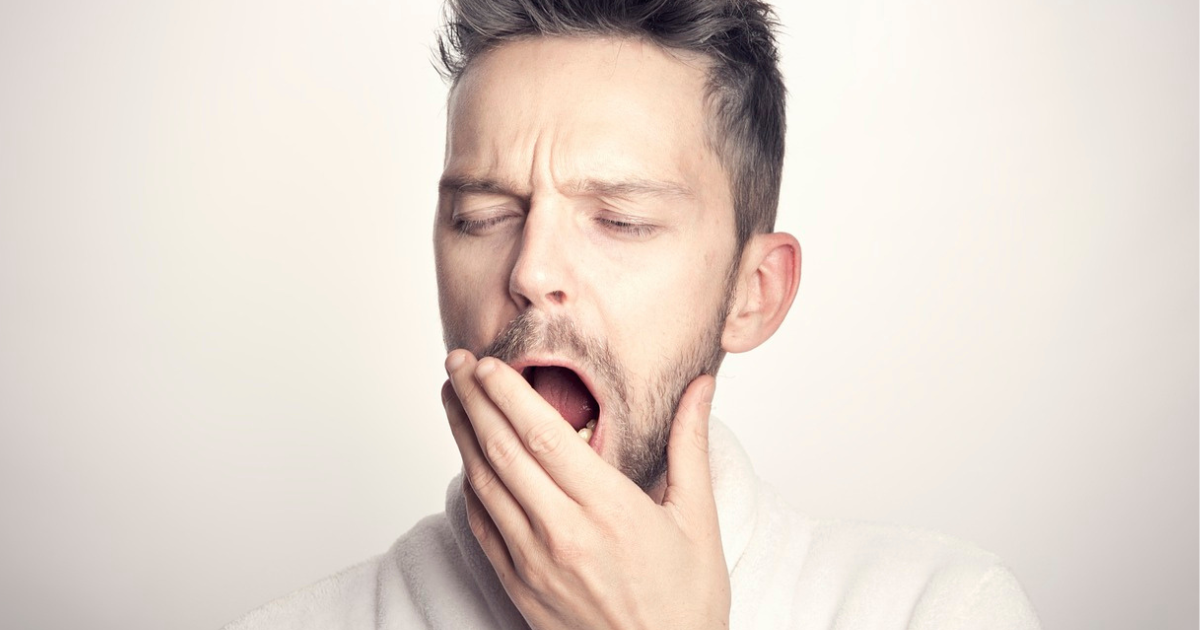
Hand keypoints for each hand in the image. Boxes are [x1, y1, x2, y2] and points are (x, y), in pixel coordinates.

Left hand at [442, 350, 730, 629]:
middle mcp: (563, 533)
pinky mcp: (520, 588)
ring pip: (484, 485)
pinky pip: (483, 527)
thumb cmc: (686, 603)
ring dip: (463, 436)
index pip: (542, 435)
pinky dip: (470, 488)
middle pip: (502, 451)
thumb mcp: (698, 519)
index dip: (508, 394)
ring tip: (452, 398)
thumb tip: (701, 388)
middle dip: (474, 400)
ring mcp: (534, 563)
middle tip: (456, 362)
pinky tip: (465, 462)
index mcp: (608, 508)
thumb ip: (689, 446)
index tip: (488, 363)